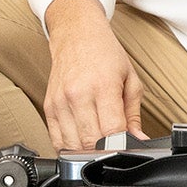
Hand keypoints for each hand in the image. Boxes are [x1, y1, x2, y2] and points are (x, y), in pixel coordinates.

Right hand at [43, 0, 143, 150]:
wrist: (76, 34)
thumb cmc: (104, 53)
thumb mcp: (130, 79)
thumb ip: (133, 113)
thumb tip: (138, 139)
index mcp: (103, 87)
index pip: (112, 131)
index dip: (122, 146)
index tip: (128, 148)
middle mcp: (78, 95)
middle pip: (91, 143)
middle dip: (105, 151)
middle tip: (114, 147)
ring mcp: (60, 102)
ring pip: (72, 146)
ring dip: (87, 152)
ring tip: (98, 143)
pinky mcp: (49, 107)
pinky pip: (56, 140)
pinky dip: (69, 148)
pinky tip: (80, 141)